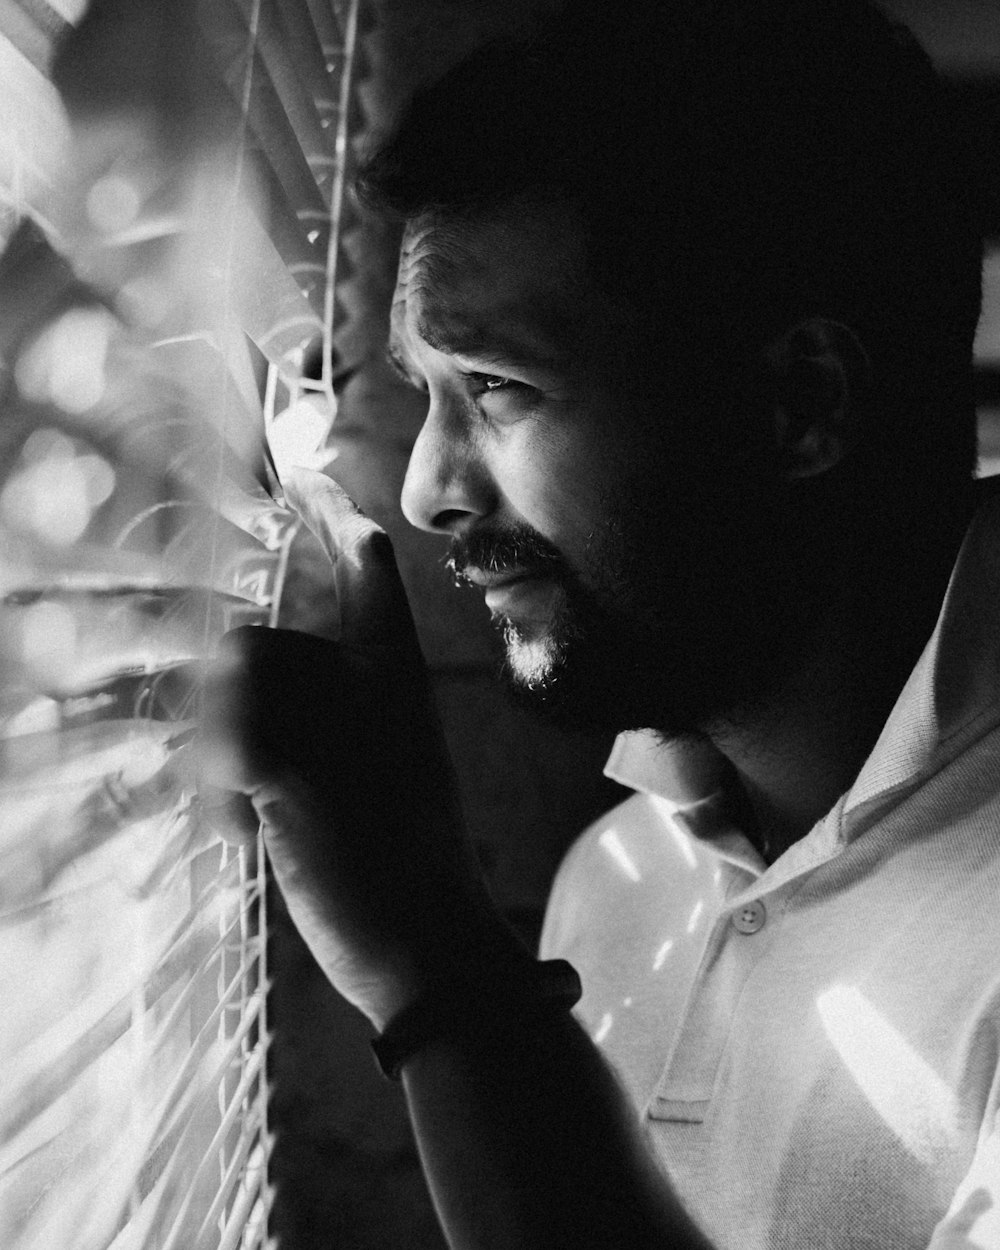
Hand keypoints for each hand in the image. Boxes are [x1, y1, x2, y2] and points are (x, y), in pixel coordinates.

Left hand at [198, 470, 512, 1028]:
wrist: (435, 949)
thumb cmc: (411, 873)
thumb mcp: (388, 784)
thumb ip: (338, 733)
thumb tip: (268, 712)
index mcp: (404, 695)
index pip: (376, 590)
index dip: (345, 527)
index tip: (318, 482)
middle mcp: (374, 698)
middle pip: (263, 645)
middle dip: (238, 707)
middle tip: (259, 787)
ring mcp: (335, 733)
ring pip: (231, 684)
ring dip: (221, 750)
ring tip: (257, 818)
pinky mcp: (289, 778)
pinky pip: (220, 739)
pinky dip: (213, 787)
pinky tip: (244, 833)